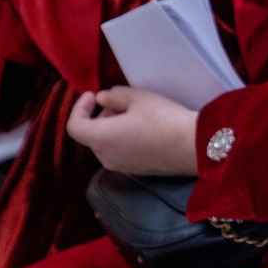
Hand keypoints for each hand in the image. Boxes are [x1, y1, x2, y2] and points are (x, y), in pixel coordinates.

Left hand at [64, 87, 199, 175]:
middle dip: (99, 116)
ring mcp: (120, 167)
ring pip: (105, 144)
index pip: (75, 126)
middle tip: (119, 102)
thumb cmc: (163, 119)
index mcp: (100, 138)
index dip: (79, 108)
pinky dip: (122, 139)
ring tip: (134, 114)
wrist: (193, 147)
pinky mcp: (135, 171)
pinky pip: (119, 152)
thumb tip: (103, 100)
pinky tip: (143, 129)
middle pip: (91, 135)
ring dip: (111, 127)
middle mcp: (105, 157)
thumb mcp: (138, 98)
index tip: (93, 95)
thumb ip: (114, 96)